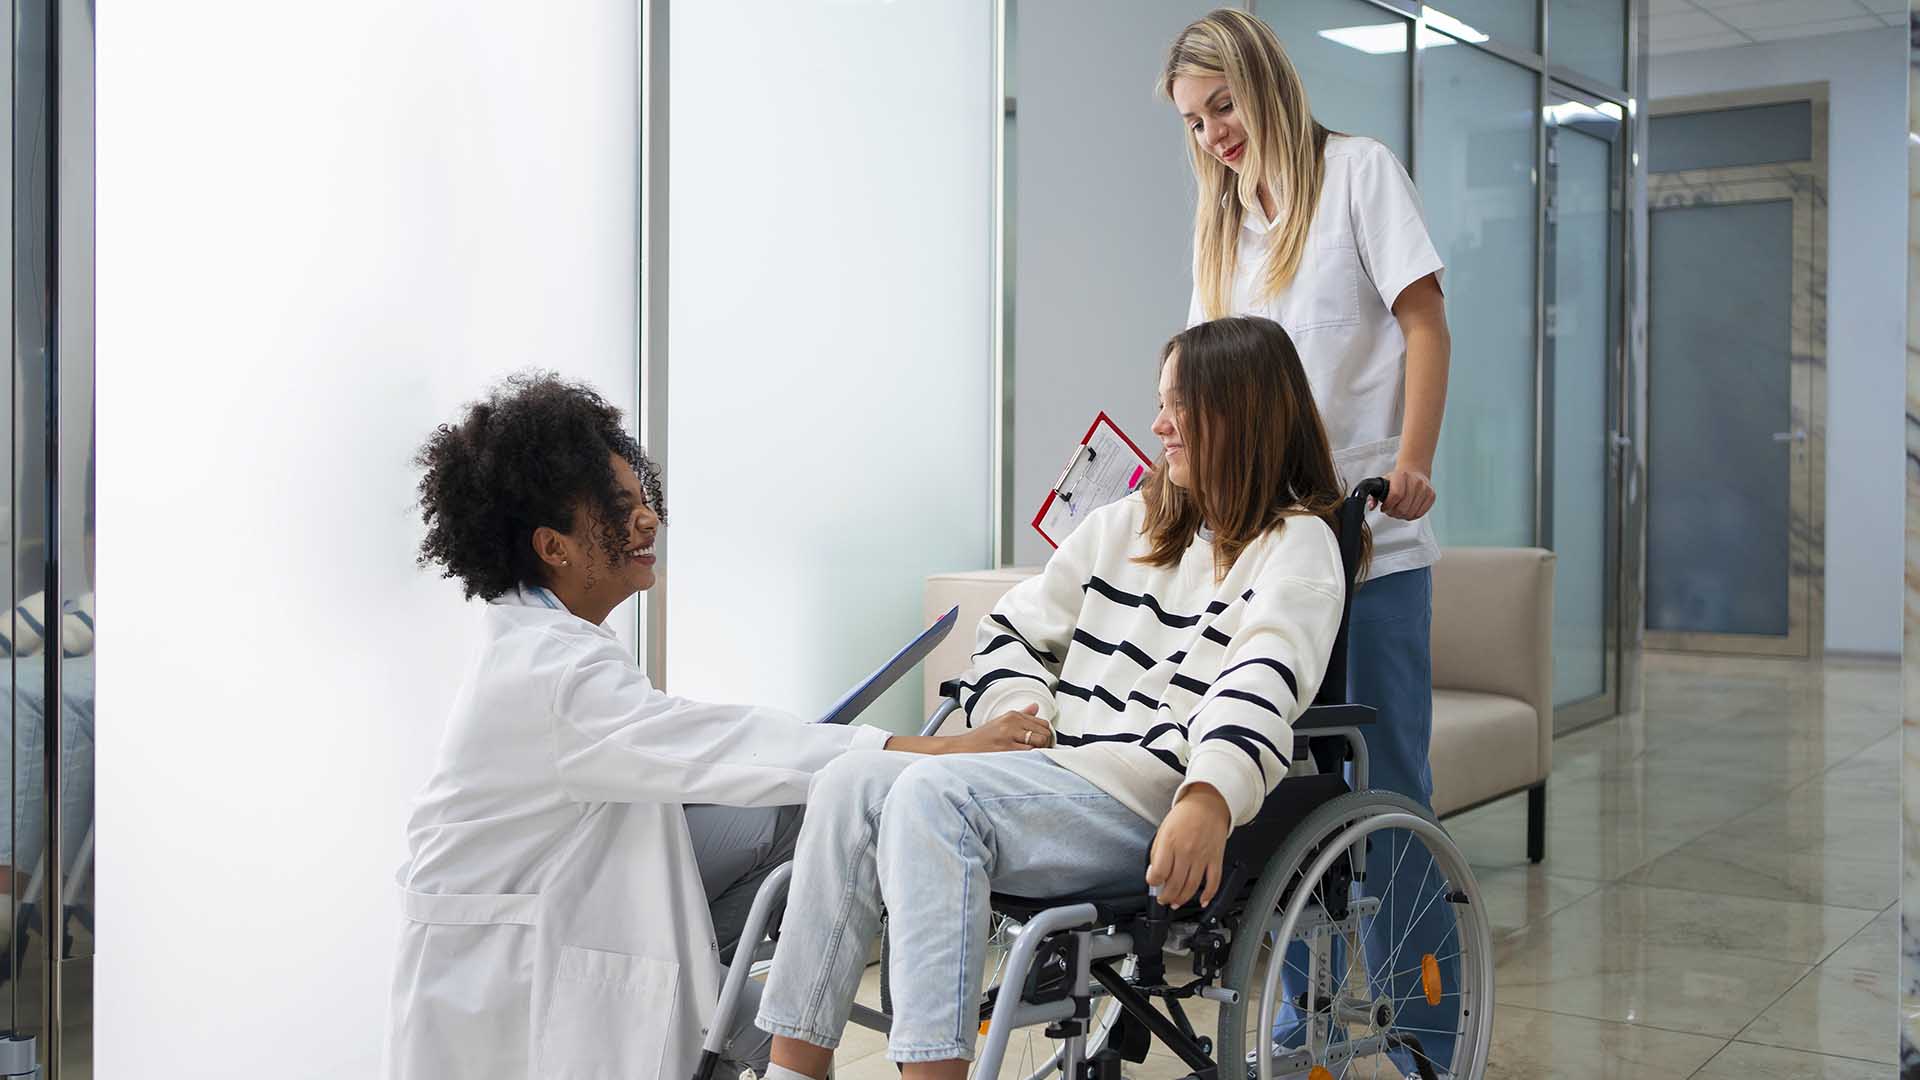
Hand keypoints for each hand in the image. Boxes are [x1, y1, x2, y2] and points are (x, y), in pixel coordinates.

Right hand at [946, 704, 1053, 753]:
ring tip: (1031, 759)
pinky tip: (1024, 762)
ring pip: (1039, 744)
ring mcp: (1008, 736)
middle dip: (1046, 746)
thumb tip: (1036, 707)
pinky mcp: (1006, 749)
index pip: (1043, 724)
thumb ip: (1021, 716)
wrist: (961, 749)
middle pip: (1045, 734)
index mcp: (1012, 715)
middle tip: (1039, 754)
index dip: (1047, 736)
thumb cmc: (981, 739)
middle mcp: (1012, 723)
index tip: (1042, 745)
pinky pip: (1029, 754)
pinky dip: (1030, 759)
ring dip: (1039, 753)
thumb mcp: (1000, 722)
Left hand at [1146, 785, 1231, 907]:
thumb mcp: (1163, 830)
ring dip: (1182, 899)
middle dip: (1166, 897)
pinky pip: (1213, 882)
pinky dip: (1208, 895)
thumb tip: (1154, 873)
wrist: (1208, 803)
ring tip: (1176, 902)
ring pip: (1192, 887)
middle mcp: (1186, 851)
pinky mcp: (1216, 859)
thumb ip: (1157, 852)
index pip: (1159, 872)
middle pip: (1175, 884)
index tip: (1153, 883)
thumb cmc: (1185, 815)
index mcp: (1170, 843)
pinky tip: (1202, 900)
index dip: (1153, 882)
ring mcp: (1202, 857)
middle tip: (1164, 899)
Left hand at [1379, 465, 1436, 520]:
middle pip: (1403, 507)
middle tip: (1390, 510)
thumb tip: (1371, 506)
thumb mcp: (1384, 482)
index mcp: (1401, 475)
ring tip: (1398, 510)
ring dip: (1402, 515)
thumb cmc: (1397, 479)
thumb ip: (1374, 495)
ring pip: (1411, 513)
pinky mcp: (1432, 495)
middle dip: (1393, 513)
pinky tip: (1407, 510)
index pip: (1396, 495)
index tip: (1384, 508)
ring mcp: (1425, 488)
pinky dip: (1411, 516)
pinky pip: (1420, 514)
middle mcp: (1416, 481)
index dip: (1388, 505)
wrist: (1415, 471)